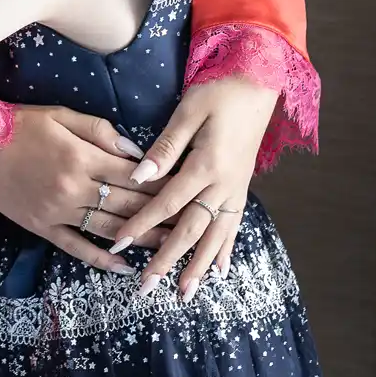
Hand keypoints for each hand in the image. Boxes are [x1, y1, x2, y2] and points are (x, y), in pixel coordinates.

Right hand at [0, 107, 174, 272]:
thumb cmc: (21, 125)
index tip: (186, 190)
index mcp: (82, 157)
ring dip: (141, 240)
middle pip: (127, 205)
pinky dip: (100, 259)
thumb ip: (101, 131)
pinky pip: (76, 246)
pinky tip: (123, 267)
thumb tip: (136, 151)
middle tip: (190, 224)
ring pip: (108, 230)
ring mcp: (57, 211)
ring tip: (170, 248)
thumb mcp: (62, 115)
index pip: (133, 175)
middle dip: (161, 215)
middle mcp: (74, 188)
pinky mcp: (42, 227)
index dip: (162, 184)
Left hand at [111, 77, 278, 296]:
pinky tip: (219, 272)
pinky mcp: (242, 188)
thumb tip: (140, 176)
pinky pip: (233, 226)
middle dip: (167, 260)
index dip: (140, 224)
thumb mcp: (188, 111)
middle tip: (147, 288)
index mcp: (206, 165)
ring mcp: (236, 189)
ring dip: (198, 266)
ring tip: (184, 293)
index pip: (166, 203)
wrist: (258, 82)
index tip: (117, 242)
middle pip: (190, 230)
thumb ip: (165, 146)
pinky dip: (225, 250)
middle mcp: (223, 185)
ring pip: (214, 236)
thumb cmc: (219, 92)